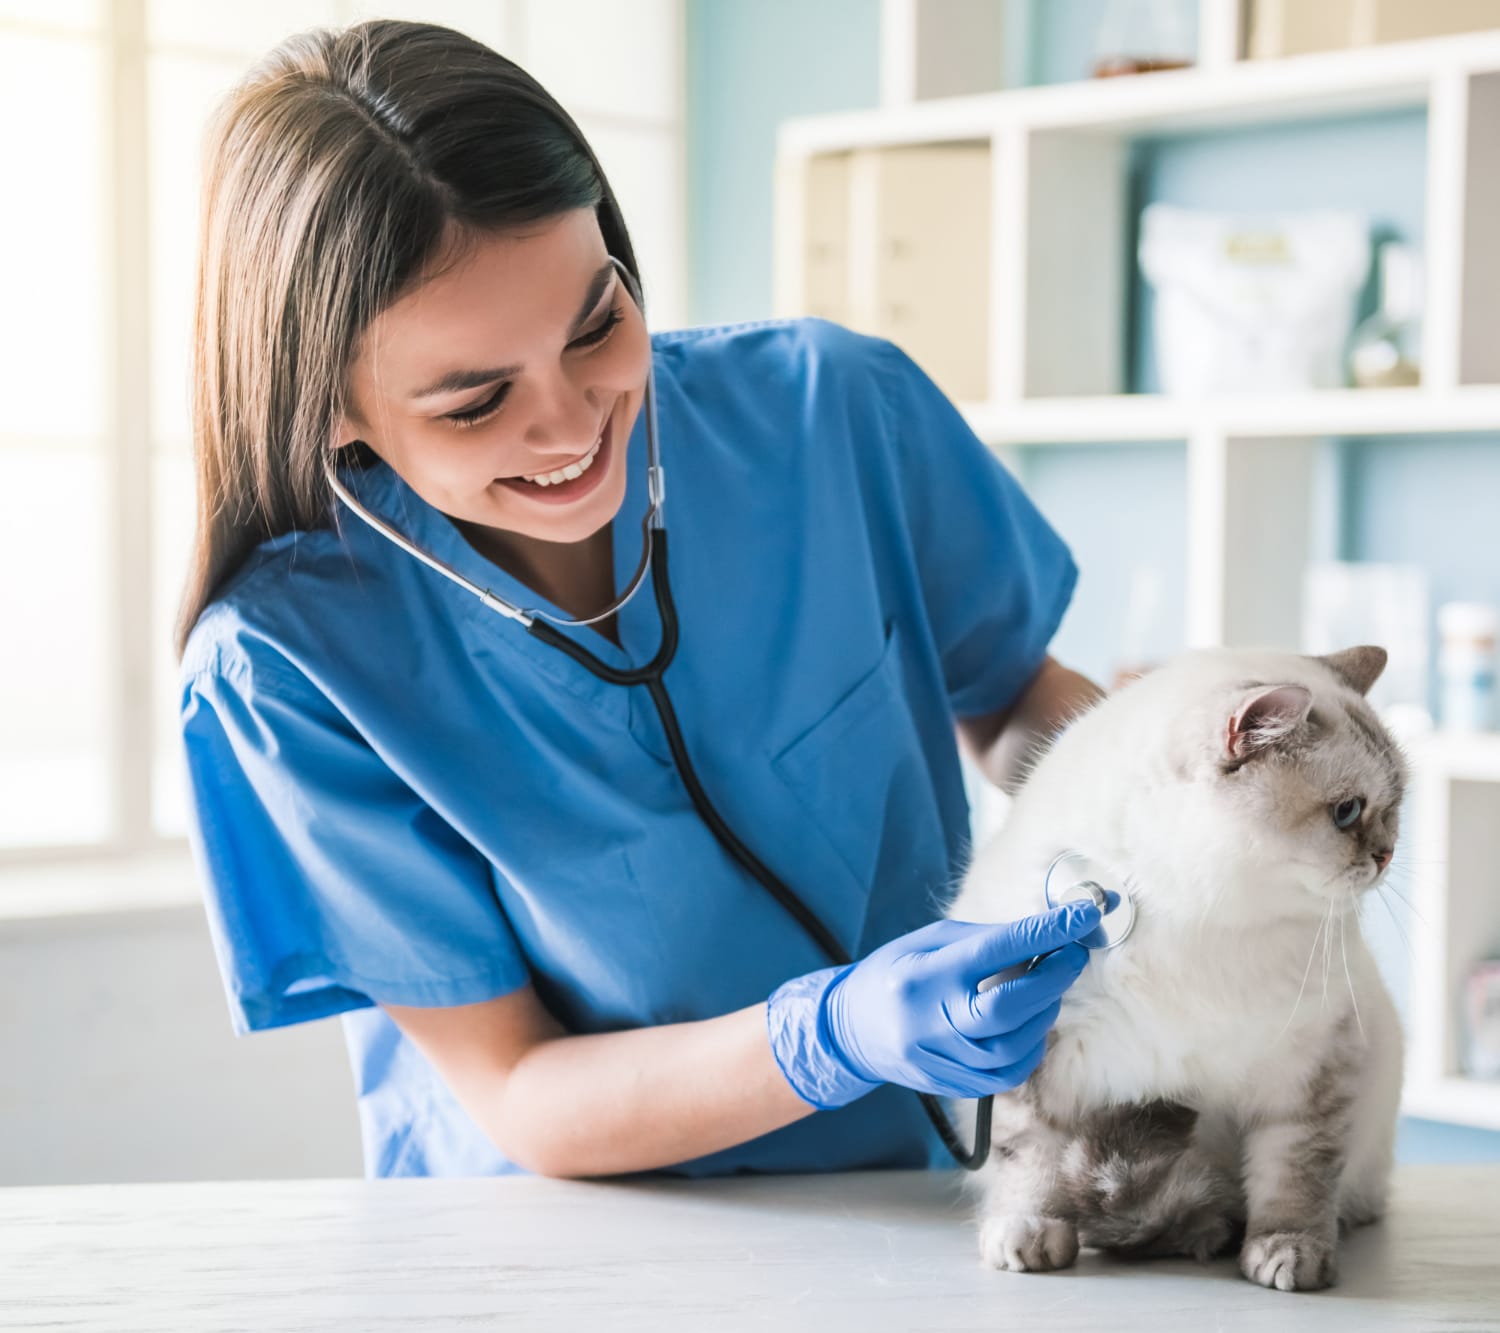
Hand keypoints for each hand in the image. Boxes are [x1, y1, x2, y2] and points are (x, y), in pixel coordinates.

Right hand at [766, 902, 1099, 1109]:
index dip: (1042, 933)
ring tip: (1045, 986)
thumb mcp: (931, 941)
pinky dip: (1031, 1044)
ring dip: (1044, 1011)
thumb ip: (988, 940)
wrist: (851, 1029)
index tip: (1081, 916)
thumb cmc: (897, 972)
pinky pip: (1009, 1072)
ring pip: (1015, 1046)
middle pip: (1008, 1008)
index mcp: (921, 976)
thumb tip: (1051, 934)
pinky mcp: (952, 1086)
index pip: (991, 952)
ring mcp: (939, 1061)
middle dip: (1053, 979)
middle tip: (1073, 954)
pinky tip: (1029, 1022)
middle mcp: (928, 1022)